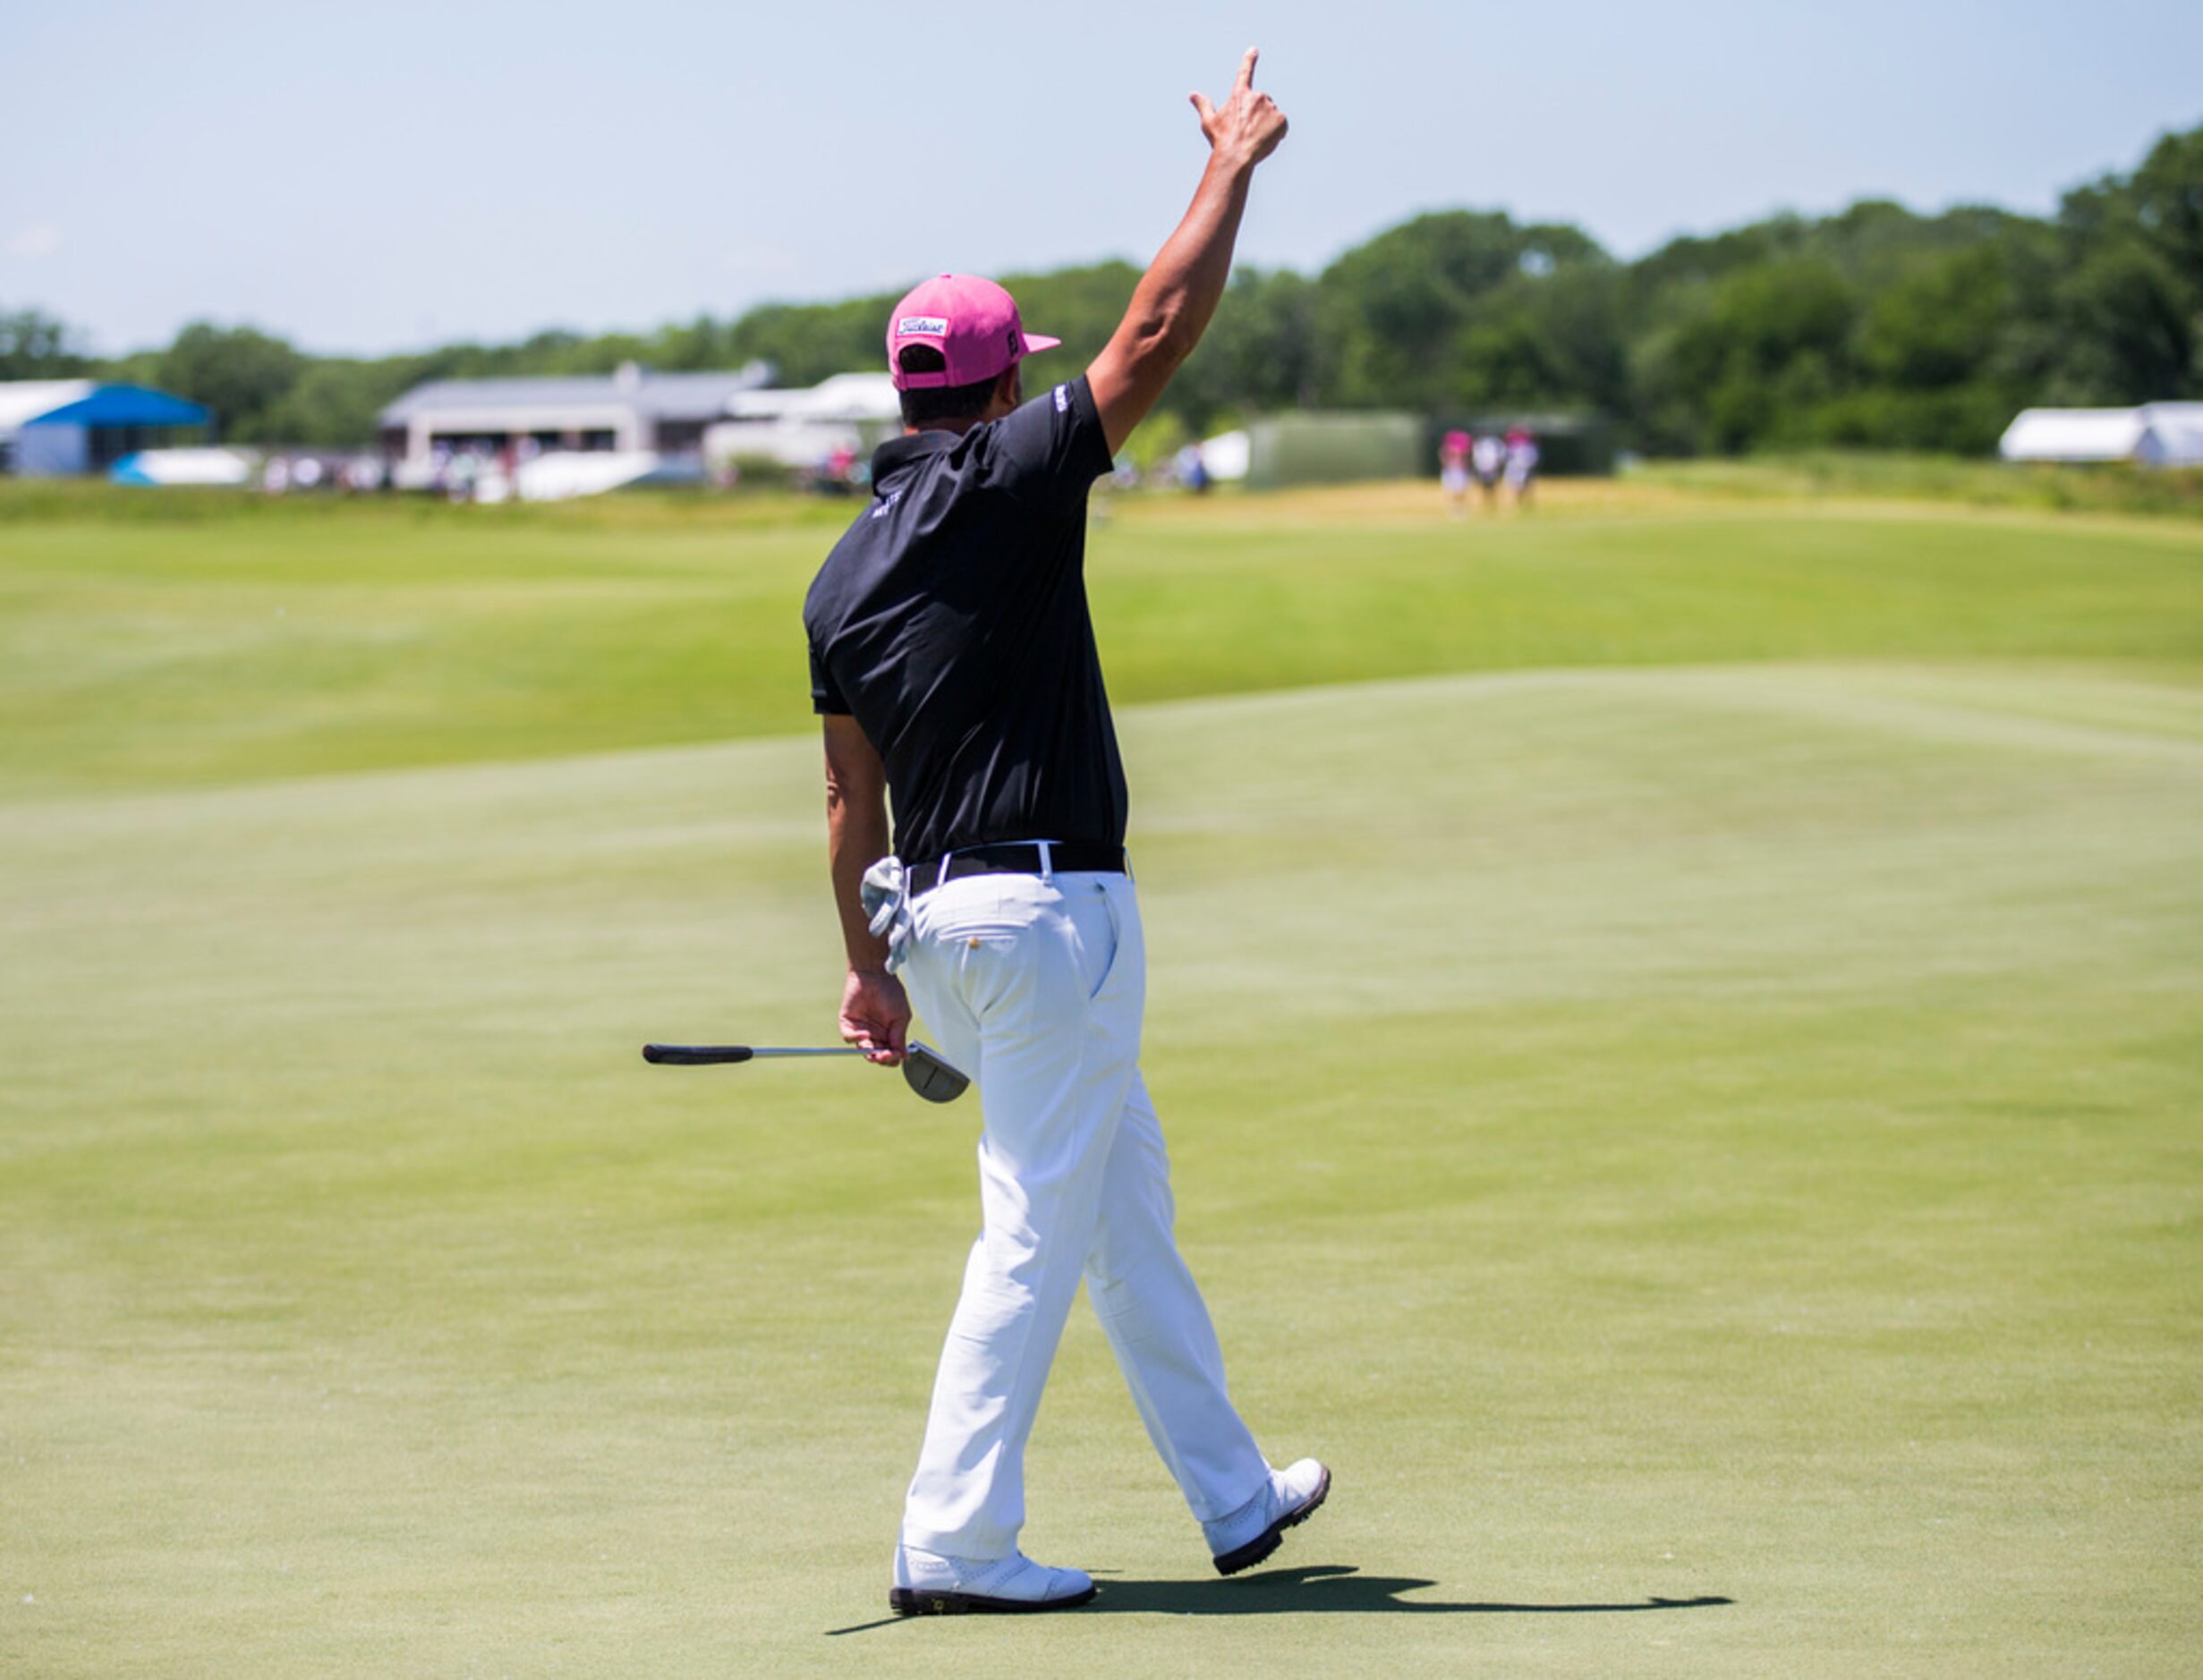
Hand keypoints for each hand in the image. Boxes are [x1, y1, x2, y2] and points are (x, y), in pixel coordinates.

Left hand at [840, 967, 909, 1065]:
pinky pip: (849, 1038)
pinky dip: (856, 1039)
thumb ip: (900, 1037)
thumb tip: (904, 1056)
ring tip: (876, 1051)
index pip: (890, 1054)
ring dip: (869, 1053)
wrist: (874, 974)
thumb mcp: (901, 1016)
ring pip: (862, 1050)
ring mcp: (861, 1030)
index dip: (893, 1058)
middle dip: (881, 1058)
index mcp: (889, 1034)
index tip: (896, 1055)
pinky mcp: (848, 1023)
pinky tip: (866, 1034)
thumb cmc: (890, 992)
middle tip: (885, 1055)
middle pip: (877, 1055)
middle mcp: (875, 1034)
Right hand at [1191, 47, 1287, 169]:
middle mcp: (1257, 96)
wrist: (1236, 155)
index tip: (1254, 50)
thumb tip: (1192, 95)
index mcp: (1240, 95)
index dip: (1249, 60)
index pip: (1245, 72)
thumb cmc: (1221, 140)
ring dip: (1267, 124)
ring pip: (1272, 114)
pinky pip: (1282, 125)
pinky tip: (1266, 141)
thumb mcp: (1209, 122)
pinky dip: (1277, 132)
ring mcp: (1270, 107)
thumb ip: (1203, 105)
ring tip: (1255, 138)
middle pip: (1261, 103)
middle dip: (1257, 114)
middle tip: (1247, 131)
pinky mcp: (1281, 119)